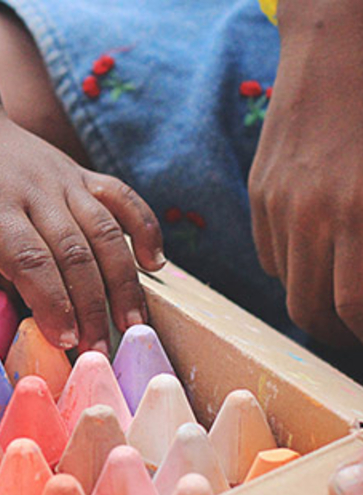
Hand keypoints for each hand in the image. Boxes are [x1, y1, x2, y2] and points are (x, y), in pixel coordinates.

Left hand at [0, 108, 164, 352]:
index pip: (29, 259)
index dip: (52, 301)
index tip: (65, 340)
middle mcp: (35, 190)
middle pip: (74, 251)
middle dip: (91, 305)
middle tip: (98, 350)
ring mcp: (63, 179)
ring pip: (104, 229)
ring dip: (123, 279)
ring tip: (132, 323)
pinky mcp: (81, 174)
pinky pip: (122, 197)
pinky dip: (144, 227)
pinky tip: (154, 263)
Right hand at [248, 0, 362, 345]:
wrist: (339, 47)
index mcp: (356, 212)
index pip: (351, 304)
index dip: (360, 328)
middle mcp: (309, 215)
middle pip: (308, 308)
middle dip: (334, 329)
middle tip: (353, 325)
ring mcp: (276, 204)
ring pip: (285, 282)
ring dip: (312, 296)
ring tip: (336, 287)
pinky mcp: (259, 192)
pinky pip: (269, 251)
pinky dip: (291, 263)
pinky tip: (315, 247)